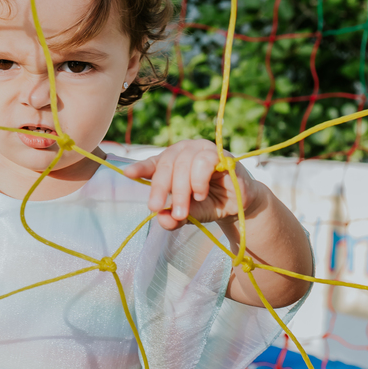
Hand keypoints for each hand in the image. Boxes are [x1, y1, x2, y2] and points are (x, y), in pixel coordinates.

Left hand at [121, 139, 264, 230]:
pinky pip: (204, 161)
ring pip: (183, 163)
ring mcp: (204, 150)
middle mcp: (186, 151)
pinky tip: (200, 194)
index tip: (128, 174)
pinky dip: (198, 180)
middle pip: (166, 165)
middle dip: (159, 189)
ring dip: (181, 190)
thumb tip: (161, 218)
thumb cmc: (209, 204)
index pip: (153, 162)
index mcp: (173, 161)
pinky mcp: (222, 155)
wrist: (239, 205)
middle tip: (155, 209)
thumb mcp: (187, 214)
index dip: (140, 167)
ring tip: (186, 209)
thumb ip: (173, 218)